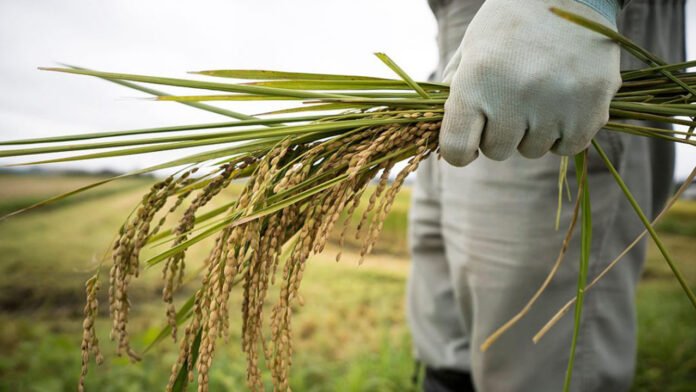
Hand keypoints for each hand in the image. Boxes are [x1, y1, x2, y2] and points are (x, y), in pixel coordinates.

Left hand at [440, 0, 620, 166]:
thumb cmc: (511, 23)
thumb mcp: (471, 49)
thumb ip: (453, 92)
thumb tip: (444, 135)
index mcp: (477, 80)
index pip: (456, 147)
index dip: (458, 151)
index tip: (467, 141)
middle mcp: (515, 95)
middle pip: (497, 151)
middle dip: (498, 133)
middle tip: (509, 100)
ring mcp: (557, 104)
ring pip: (532, 150)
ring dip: (532, 131)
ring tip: (538, 93)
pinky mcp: (592, 108)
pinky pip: (568, 147)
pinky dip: (563, 133)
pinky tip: (561, 103)